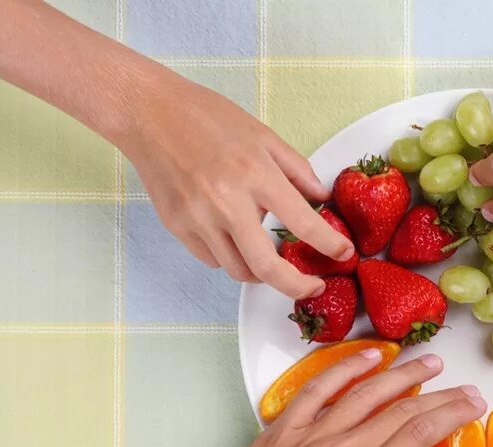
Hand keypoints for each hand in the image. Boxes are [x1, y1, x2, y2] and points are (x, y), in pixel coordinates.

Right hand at [120, 76, 353, 297]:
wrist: (148, 112)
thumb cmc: (206, 116)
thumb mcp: (263, 135)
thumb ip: (297, 169)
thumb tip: (321, 198)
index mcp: (255, 175)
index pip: (303, 223)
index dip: (330, 245)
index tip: (344, 254)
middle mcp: (226, 203)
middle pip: (267, 268)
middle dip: (296, 287)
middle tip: (313, 287)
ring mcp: (198, 219)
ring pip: (238, 270)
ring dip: (262, 273)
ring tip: (273, 260)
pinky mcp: (177, 227)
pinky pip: (212, 259)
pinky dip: (231, 258)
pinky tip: (236, 239)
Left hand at [166, 350, 485, 446]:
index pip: (419, 436)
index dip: (452, 415)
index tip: (473, 405)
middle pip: (403, 411)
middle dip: (441, 395)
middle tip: (466, 387)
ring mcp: (312, 434)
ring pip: (368, 393)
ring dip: (403, 374)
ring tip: (430, 362)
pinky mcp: (285, 427)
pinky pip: (320, 388)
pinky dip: (346, 368)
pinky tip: (369, 356)